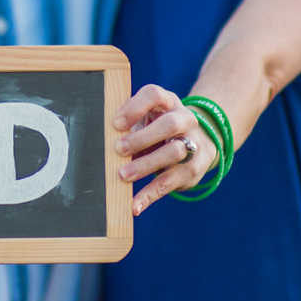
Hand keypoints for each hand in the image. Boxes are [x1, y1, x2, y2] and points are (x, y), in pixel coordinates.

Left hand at [114, 84, 218, 215]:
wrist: (201, 141)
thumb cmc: (159, 129)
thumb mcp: (147, 118)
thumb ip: (129, 124)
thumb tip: (100, 139)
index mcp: (168, 102)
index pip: (155, 95)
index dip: (135, 107)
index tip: (116, 124)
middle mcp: (185, 119)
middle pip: (170, 124)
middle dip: (143, 137)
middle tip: (118, 149)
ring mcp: (193, 144)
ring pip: (175, 152)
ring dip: (146, 165)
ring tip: (122, 175)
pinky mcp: (194, 170)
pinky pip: (172, 182)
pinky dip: (150, 195)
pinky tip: (134, 205)